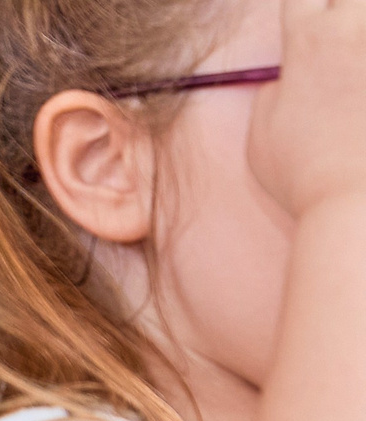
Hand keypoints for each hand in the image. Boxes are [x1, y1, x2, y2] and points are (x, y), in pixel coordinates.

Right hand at [254, 0, 365, 217]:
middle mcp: (354, 32)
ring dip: (362, 39)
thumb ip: (272, 96)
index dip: (307, 12)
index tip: (310, 30)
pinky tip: (364, 99)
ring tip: (355, 77)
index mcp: (308, 43)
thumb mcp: (263, 138)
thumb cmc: (306, 177)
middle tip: (343, 47)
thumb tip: (285, 81)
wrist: (362, 203)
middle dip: (345, 13)